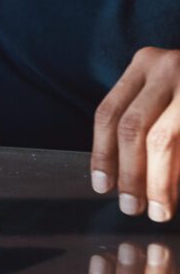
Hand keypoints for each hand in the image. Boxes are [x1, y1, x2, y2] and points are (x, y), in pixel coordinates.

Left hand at [91, 47, 179, 220]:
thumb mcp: (164, 88)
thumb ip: (143, 118)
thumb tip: (120, 174)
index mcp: (146, 63)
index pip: (109, 113)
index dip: (103, 154)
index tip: (103, 187)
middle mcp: (169, 68)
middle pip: (134, 128)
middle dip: (131, 174)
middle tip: (132, 208)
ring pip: (162, 139)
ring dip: (158, 181)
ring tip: (160, 210)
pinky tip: (178, 191)